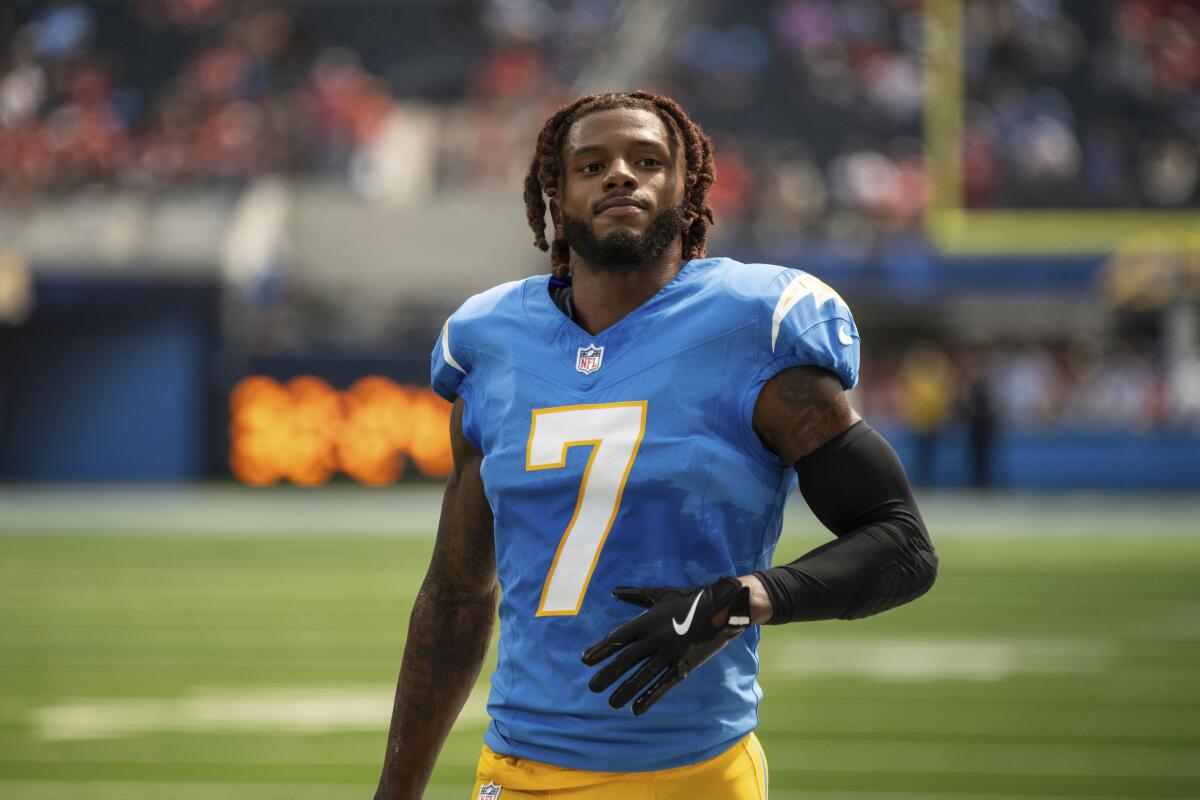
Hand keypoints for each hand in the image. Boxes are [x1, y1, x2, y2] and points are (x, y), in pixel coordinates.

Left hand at [580, 577, 750, 714]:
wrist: (722, 608)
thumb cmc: (690, 598)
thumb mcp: (660, 594)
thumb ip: (635, 595)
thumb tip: (613, 591)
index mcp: (648, 620)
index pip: (618, 638)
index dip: (600, 650)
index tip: (585, 661)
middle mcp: (655, 638)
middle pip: (626, 660)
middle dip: (607, 675)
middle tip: (592, 688)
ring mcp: (669, 653)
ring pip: (642, 676)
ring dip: (625, 690)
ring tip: (611, 702)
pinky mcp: (684, 665)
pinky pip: (663, 685)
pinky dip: (649, 698)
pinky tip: (636, 709)